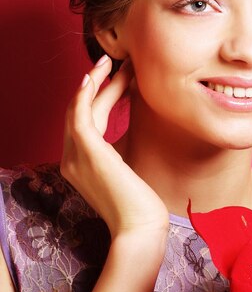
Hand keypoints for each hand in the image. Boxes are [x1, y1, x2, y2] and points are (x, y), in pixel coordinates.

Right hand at [61, 55, 168, 238]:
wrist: (140, 229)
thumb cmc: (140, 204)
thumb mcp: (127, 168)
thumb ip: (121, 147)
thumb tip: (134, 121)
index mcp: (79, 163)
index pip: (85, 121)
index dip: (100, 96)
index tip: (120, 78)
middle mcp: (71, 159)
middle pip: (81, 110)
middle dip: (100, 84)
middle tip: (121, 63)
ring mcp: (75, 156)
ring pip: (81, 108)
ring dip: (98, 82)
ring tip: (116, 62)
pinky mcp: (87, 152)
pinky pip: (80, 114)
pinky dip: (86, 92)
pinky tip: (97, 75)